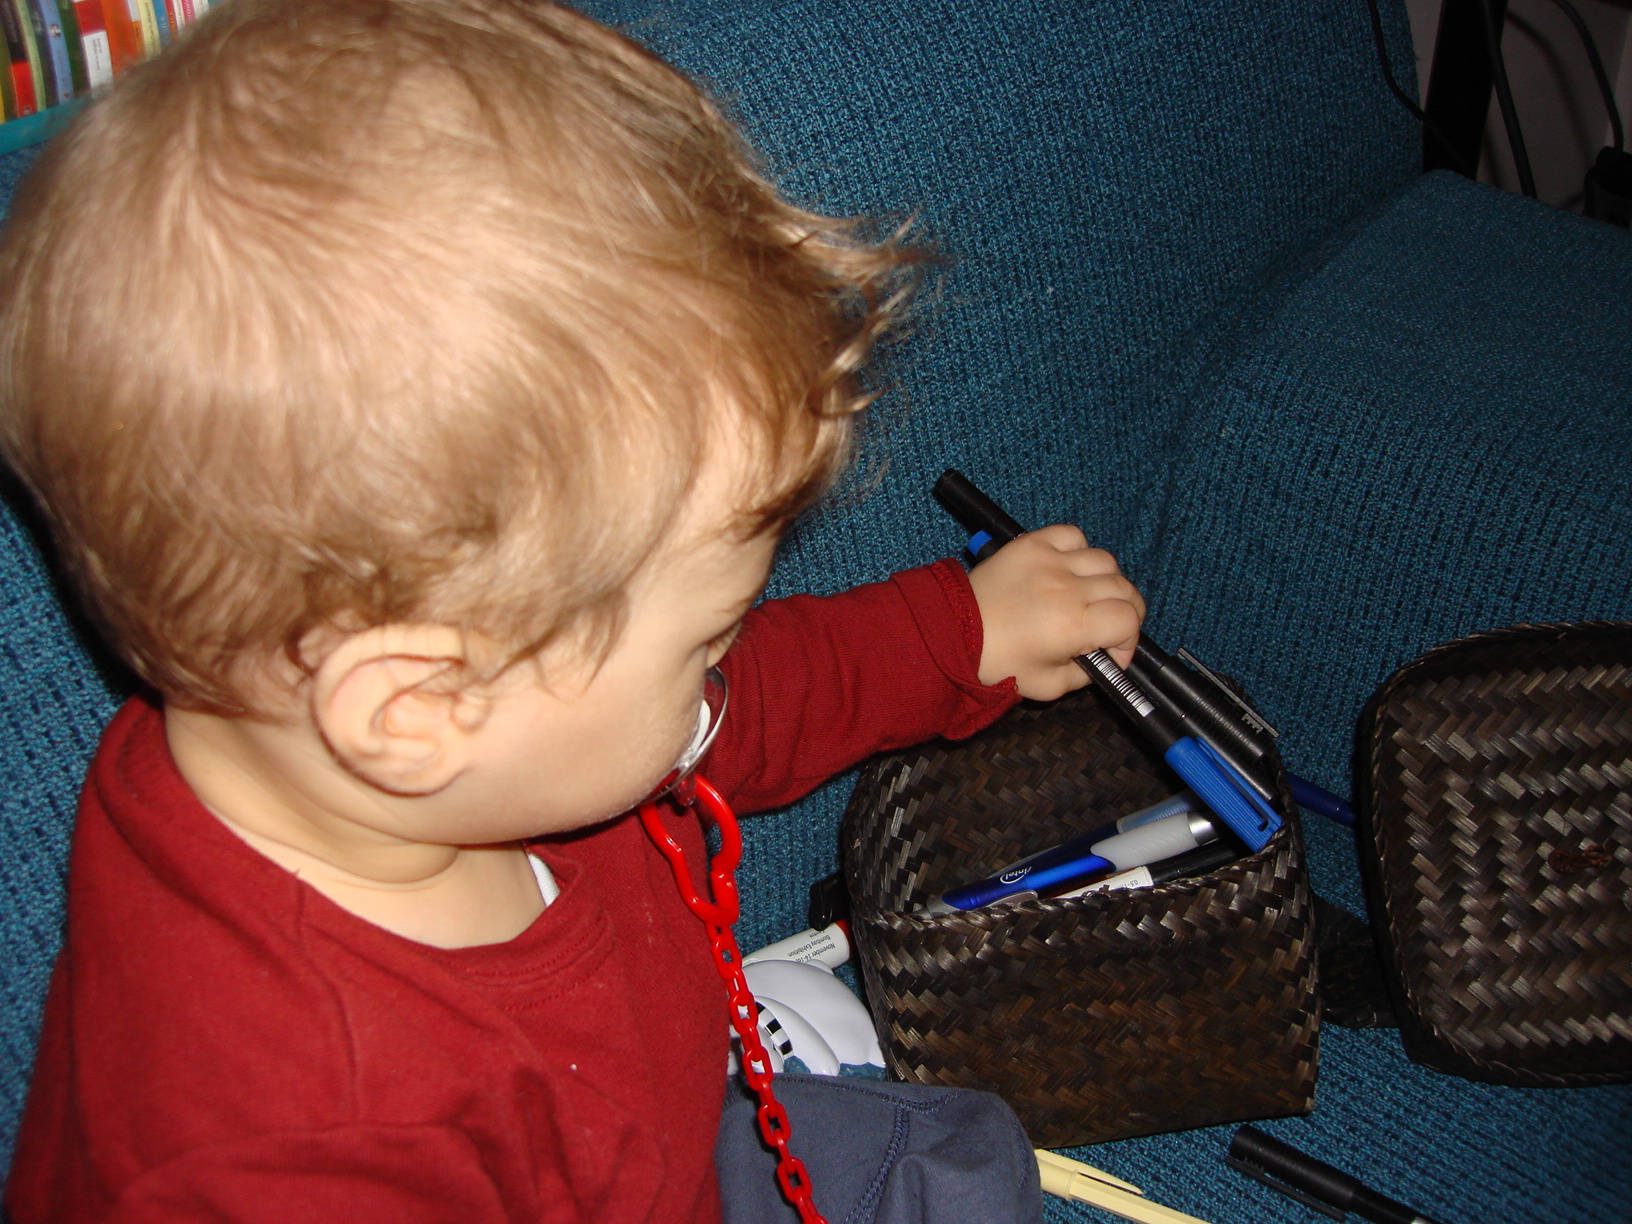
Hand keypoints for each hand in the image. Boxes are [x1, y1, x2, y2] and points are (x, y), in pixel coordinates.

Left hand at [968, 525, 1145, 700]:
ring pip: (1105, 560)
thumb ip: (1087, 675)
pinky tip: (1067, 570)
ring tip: (1088, 597)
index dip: (1128, 639)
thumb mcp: (1049, 687)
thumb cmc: (997, 663)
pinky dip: (1078, 550)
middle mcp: (1067, 588)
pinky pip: (1072, 535)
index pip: (1128, 619)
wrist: (953, 632)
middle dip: (1125, 612)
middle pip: (1124, 588)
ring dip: (1105, 581)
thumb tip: (1106, 658)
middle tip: (1109, 625)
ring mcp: (1050, 561)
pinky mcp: (1031, 544)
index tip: (1112, 651)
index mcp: (1073, 625)